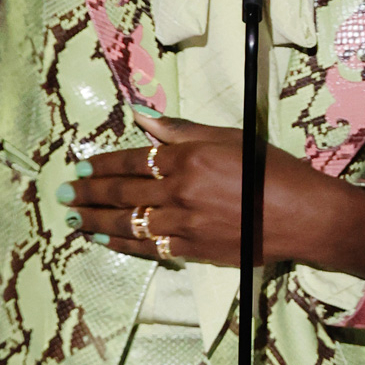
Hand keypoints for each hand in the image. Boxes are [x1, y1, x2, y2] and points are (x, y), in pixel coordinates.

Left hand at [57, 111, 364, 275]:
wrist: (301, 214)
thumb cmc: (269, 169)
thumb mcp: (226, 136)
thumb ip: (180, 129)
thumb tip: (142, 114)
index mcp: (186, 157)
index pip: (132, 159)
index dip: (102, 164)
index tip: (79, 165)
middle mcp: (178, 190)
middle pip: (122, 192)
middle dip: (88, 192)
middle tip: (63, 192)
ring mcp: (183, 223)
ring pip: (127, 222)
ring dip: (96, 220)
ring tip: (73, 218)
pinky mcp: (192, 250)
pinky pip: (147, 248)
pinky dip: (122, 244)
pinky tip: (103, 240)